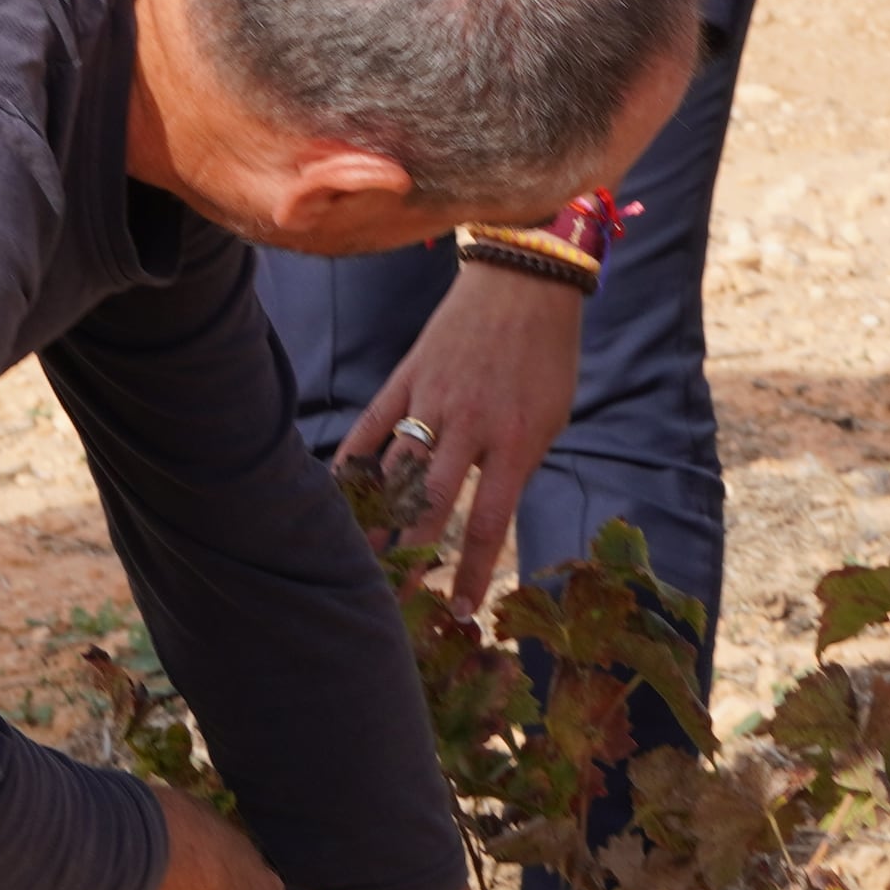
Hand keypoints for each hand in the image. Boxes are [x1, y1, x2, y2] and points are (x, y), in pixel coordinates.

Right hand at [355, 261, 588, 611]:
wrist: (525, 279)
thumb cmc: (547, 354)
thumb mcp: (551, 417)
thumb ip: (517, 464)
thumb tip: (482, 510)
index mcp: (515, 440)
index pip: (487, 522)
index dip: (468, 572)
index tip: (457, 610)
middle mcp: (469, 425)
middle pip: (429, 506)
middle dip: (411, 559)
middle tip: (393, 603)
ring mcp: (432, 399)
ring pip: (394, 471)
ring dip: (374, 521)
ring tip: (356, 564)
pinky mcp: (407, 376)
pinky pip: (372, 426)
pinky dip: (353, 461)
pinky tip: (338, 496)